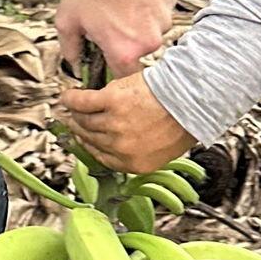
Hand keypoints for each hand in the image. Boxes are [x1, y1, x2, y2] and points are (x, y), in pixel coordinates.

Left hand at [55, 0, 173, 78]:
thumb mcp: (67, 19)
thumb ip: (70, 48)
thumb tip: (73, 63)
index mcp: (124, 50)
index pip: (122, 76)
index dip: (111, 68)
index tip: (105, 60)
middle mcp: (149, 41)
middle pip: (137, 52)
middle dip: (124, 41)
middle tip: (109, 21)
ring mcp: (164, 21)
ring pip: (149, 32)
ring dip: (137, 23)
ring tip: (121, 2)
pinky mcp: (172, 3)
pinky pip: (158, 14)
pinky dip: (147, 8)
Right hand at [60, 71, 193, 172]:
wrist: (192, 98)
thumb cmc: (183, 119)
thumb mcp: (163, 148)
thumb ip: (139, 150)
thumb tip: (121, 143)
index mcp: (134, 164)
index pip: (101, 156)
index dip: (90, 144)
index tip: (84, 136)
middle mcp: (121, 147)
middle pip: (90, 138)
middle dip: (80, 127)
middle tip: (74, 118)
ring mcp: (114, 125)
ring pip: (84, 121)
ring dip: (74, 113)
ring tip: (71, 105)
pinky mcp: (110, 102)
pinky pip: (82, 102)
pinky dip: (72, 99)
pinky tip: (68, 96)